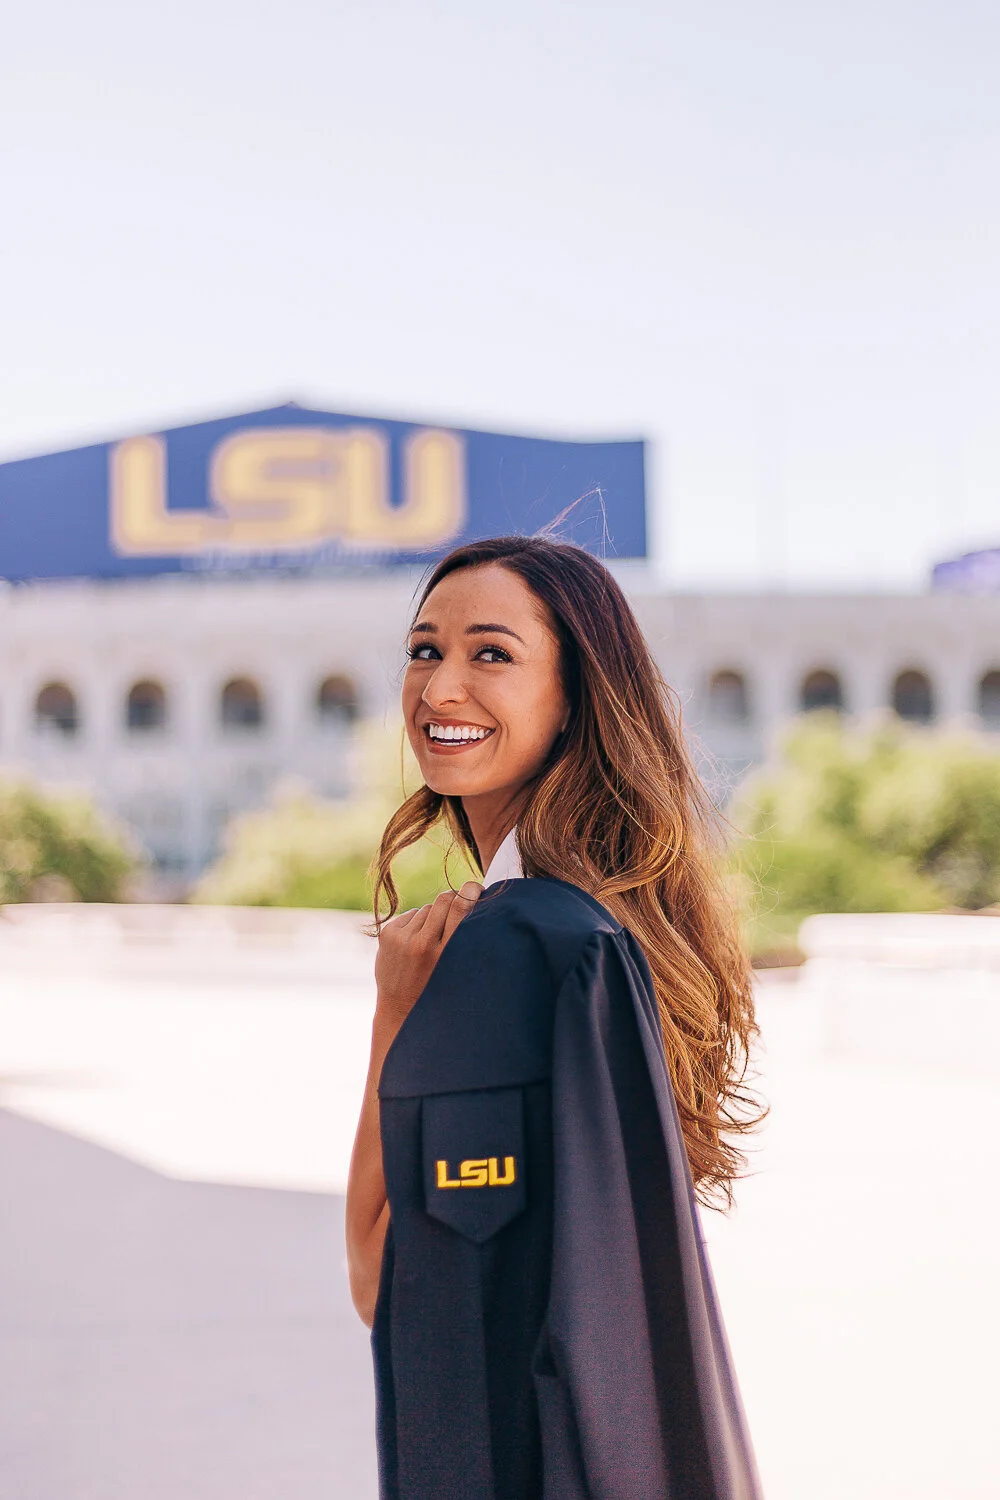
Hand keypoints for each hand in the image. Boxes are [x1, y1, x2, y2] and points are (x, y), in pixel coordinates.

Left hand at [374, 881, 482, 1026]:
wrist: (401, 1010)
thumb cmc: (438, 989)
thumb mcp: (457, 969)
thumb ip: (462, 938)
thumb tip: (471, 899)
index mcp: (446, 954)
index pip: (460, 908)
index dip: (471, 891)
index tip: (476, 887)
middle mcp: (423, 945)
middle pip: (443, 901)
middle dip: (454, 897)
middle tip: (460, 901)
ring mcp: (403, 939)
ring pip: (427, 908)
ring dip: (433, 917)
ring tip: (433, 940)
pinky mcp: (388, 935)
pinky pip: (411, 914)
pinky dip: (416, 923)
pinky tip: (416, 943)